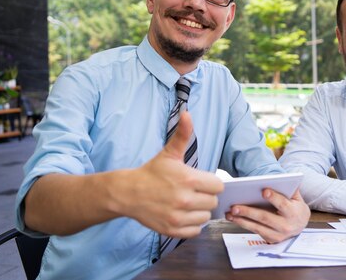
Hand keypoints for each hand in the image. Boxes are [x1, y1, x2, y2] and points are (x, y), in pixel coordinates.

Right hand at [119, 111, 223, 237]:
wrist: (128, 193)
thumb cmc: (152, 172)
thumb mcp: (169, 152)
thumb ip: (183, 134)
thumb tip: (187, 113)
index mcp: (188, 179)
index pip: (218, 186)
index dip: (211, 183)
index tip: (200, 181)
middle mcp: (184, 199)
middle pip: (213, 202)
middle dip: (205, 196)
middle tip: (193, 191)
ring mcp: (178, 217)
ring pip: (206, 217)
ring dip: (199, 211)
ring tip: (187, 203)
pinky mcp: (172, 230)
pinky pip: (195, 231)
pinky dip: (192, 225)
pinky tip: (183, 214)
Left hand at [225, 188, 309, 242]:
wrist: (300, 224)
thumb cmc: (295, 206)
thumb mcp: (296, 197)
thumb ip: (290, 188)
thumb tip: (278, 178)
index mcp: (294, 213)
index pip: (283, 204)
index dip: (274, 198)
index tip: (263, 190)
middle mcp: (286, 226)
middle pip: (265, 218)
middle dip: (249, 212)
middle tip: (234, 206)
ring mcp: (278, 235)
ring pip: (257, 227)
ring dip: (241, 220)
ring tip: (229, 213)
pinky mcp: (271, 239)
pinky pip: (255, 231)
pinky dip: (243, 224)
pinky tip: (234, 218)